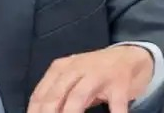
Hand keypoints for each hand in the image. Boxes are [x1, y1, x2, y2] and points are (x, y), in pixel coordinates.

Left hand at [27, 45, 153, 112]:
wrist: (128, 56)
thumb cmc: (94, 72)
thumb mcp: (71, 77)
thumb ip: (56, 94)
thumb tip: (39, 112)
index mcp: (60, 69)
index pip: (40, 95)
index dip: (35, 112)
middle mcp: (76, 69)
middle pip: (55, 96)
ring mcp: (98, 75)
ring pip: (78, 97)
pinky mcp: (119, 84)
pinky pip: (115, 104)